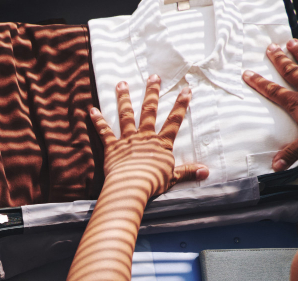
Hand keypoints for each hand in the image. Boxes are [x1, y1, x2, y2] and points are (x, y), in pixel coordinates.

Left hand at [89, 75, 207, 197]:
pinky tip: (92, 110)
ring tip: (121, 84)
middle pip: (149, 111)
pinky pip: (105, 132)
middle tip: (153, 76)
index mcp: (161, 144)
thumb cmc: (153, 183)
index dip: (181, 105)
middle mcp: (144, 137)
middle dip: (152, 92)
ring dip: (124, 99)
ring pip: (126, 116)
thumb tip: (206, 172)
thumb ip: (188, 172)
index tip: (186, 89)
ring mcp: (128, 140)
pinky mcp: (112, 147)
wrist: (132, 186)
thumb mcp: (173, 178)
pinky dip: (98, 121)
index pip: (174, 121)